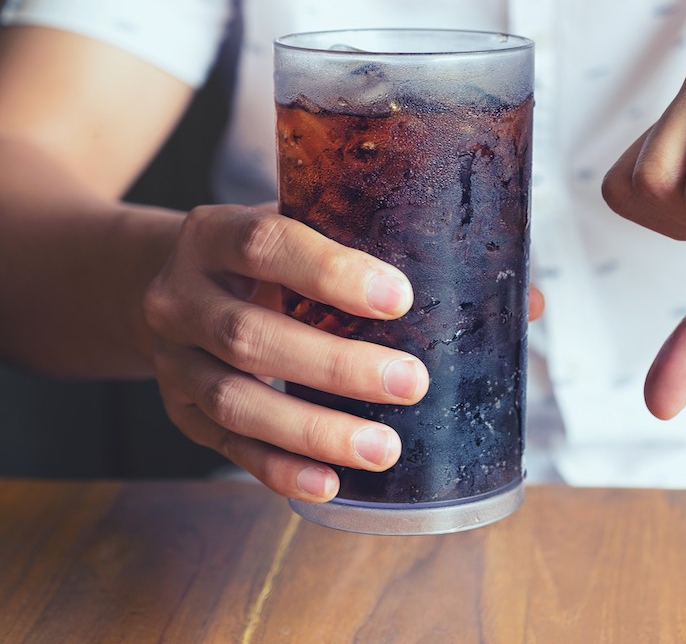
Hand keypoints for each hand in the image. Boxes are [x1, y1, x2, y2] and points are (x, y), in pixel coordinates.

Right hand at [142, 204, 430, 501]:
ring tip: (382, 448)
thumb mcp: (296, 228)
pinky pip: (228, 447)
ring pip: (235, 402)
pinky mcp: (182, 411)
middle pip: (249, 336)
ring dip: (313, 430)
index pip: (265, 245)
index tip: (399, 299)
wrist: (176, 286)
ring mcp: (174, 360)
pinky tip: (329, 482)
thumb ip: (359, 239)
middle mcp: (182, 298)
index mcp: (214, 234)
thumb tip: (487, 280)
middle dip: (336, 366)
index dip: (331, 272)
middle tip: (411, 383)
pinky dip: (279, 469)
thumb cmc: (267, 258)